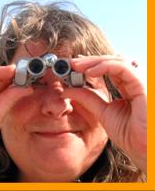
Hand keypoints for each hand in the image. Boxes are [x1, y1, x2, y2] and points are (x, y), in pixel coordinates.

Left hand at [62, 55, 146, 172]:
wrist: (144, 150)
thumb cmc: (130, 135)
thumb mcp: (103, 112)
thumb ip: (88, 99)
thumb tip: (68, 90)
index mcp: (129, 88)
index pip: (109, 69)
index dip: (91, 65)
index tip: (73, 67)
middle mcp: (135, 81)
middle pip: (112, 62)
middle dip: (90, 61)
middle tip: (72, 63)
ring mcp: (141, 81)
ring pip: (116, 61)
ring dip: (94, 61)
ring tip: (76, 66)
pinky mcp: (143, 84)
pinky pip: (122, 68)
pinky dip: (104, 67)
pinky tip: (89, 72)